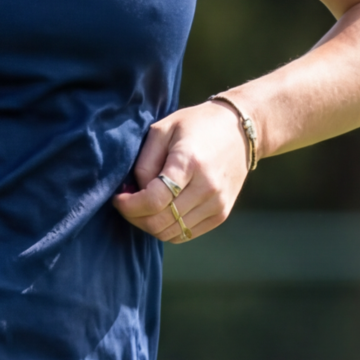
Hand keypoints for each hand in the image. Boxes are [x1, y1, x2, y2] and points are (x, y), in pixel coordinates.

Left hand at [112, 100, 250, 244]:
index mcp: (189, 163)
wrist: (240, 129)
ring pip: (171, 233)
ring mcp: (217, 204)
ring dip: (149, 225)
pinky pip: (185, 234)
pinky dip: (168, 228)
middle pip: (160, 221)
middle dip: (135, 217)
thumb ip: (144, 163)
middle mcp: (207, 187)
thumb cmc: (196, 125)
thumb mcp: (163, 130)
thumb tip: (133, 193)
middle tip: (127, 204)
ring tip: (143, 206)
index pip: (153, 200)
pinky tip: (162, 211)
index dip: (129, 205)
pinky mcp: (221, 214)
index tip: (118, 198)